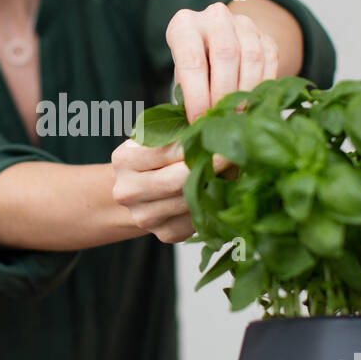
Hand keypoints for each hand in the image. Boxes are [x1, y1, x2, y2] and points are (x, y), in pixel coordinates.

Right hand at [110, 139, 234, 243]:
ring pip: (190, 201)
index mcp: (124, 160)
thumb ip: (180, 130)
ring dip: (216, 186)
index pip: (166, 151)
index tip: (223, 134)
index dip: (197, 143)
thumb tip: (219, 125)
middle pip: (177, 180)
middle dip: (211, 166)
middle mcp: (128, 191)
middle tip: (236, 153)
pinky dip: (213, 205)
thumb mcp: (157, 137)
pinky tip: (221, 191)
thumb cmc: (152, 158)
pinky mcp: (164, 234)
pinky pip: (197, 219)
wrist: (135, 191)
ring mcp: (145, 216)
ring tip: (235, 170)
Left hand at [166, 1, 279, 122]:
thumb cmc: (193, 70)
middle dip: (224, 93)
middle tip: (221, 119)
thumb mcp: (182, 80)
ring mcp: (243, 23)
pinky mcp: (265, 35)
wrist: (216, 47)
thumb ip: (185, 100)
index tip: (199, 120)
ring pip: (252, 56)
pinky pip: (270, 60)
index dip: (196, 94)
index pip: (192, 59)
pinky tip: (254, 103)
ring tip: (238, 115)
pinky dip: (263, 86)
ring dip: (246, 90)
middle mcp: (214, 17)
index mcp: (184, 24)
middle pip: (225, 54)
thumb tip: (191, 133)